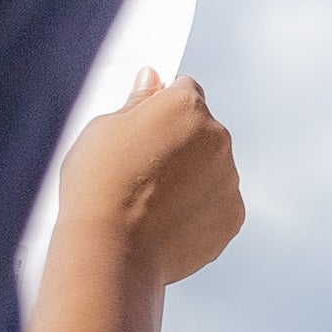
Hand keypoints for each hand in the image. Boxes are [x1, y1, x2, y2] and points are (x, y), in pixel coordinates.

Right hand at [51, 71, 243, 297]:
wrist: (111, 252)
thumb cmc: (98, 187)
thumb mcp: (103, 129)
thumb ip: (137, 102)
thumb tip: (152, 80)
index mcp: (186, 107)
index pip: (184, 91)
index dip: (161, 109)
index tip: (144, 129)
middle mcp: (217, 137)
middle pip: (202, 131)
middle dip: (179, 144)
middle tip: (141, 172)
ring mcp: (229, 178)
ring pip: (212, 169)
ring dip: (191, 179)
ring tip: (150, 204)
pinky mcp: (232, 216)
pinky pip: (216, 205)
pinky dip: (198, 212)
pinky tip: (165, 224)